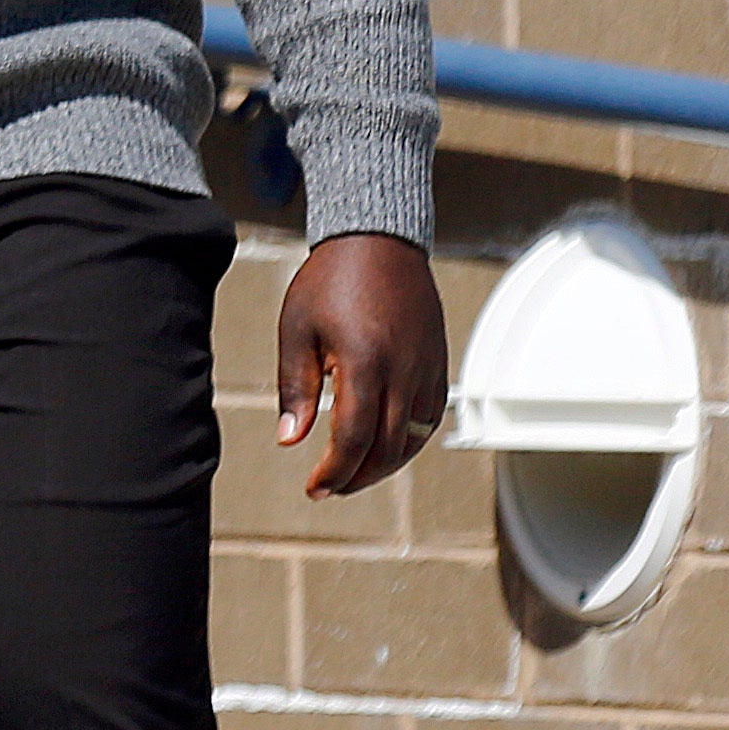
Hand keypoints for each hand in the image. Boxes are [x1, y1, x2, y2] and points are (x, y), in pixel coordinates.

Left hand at [279, 230, 448, 497]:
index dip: (333, 472)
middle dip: (356, 477)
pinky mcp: (438, 364)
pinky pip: (430, 419)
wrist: (377, 241)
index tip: (314, 488)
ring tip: (352, 474)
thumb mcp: (296, 331)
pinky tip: (384, 448)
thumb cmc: (330, 280)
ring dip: (384, 466)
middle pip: (386, 448)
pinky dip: (409, 442)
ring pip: (413, 439)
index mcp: (365, 362)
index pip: (352, 438)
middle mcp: (404, 370)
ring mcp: (427, 368)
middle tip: (328, 488)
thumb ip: (294, 389)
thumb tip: (290, 440)